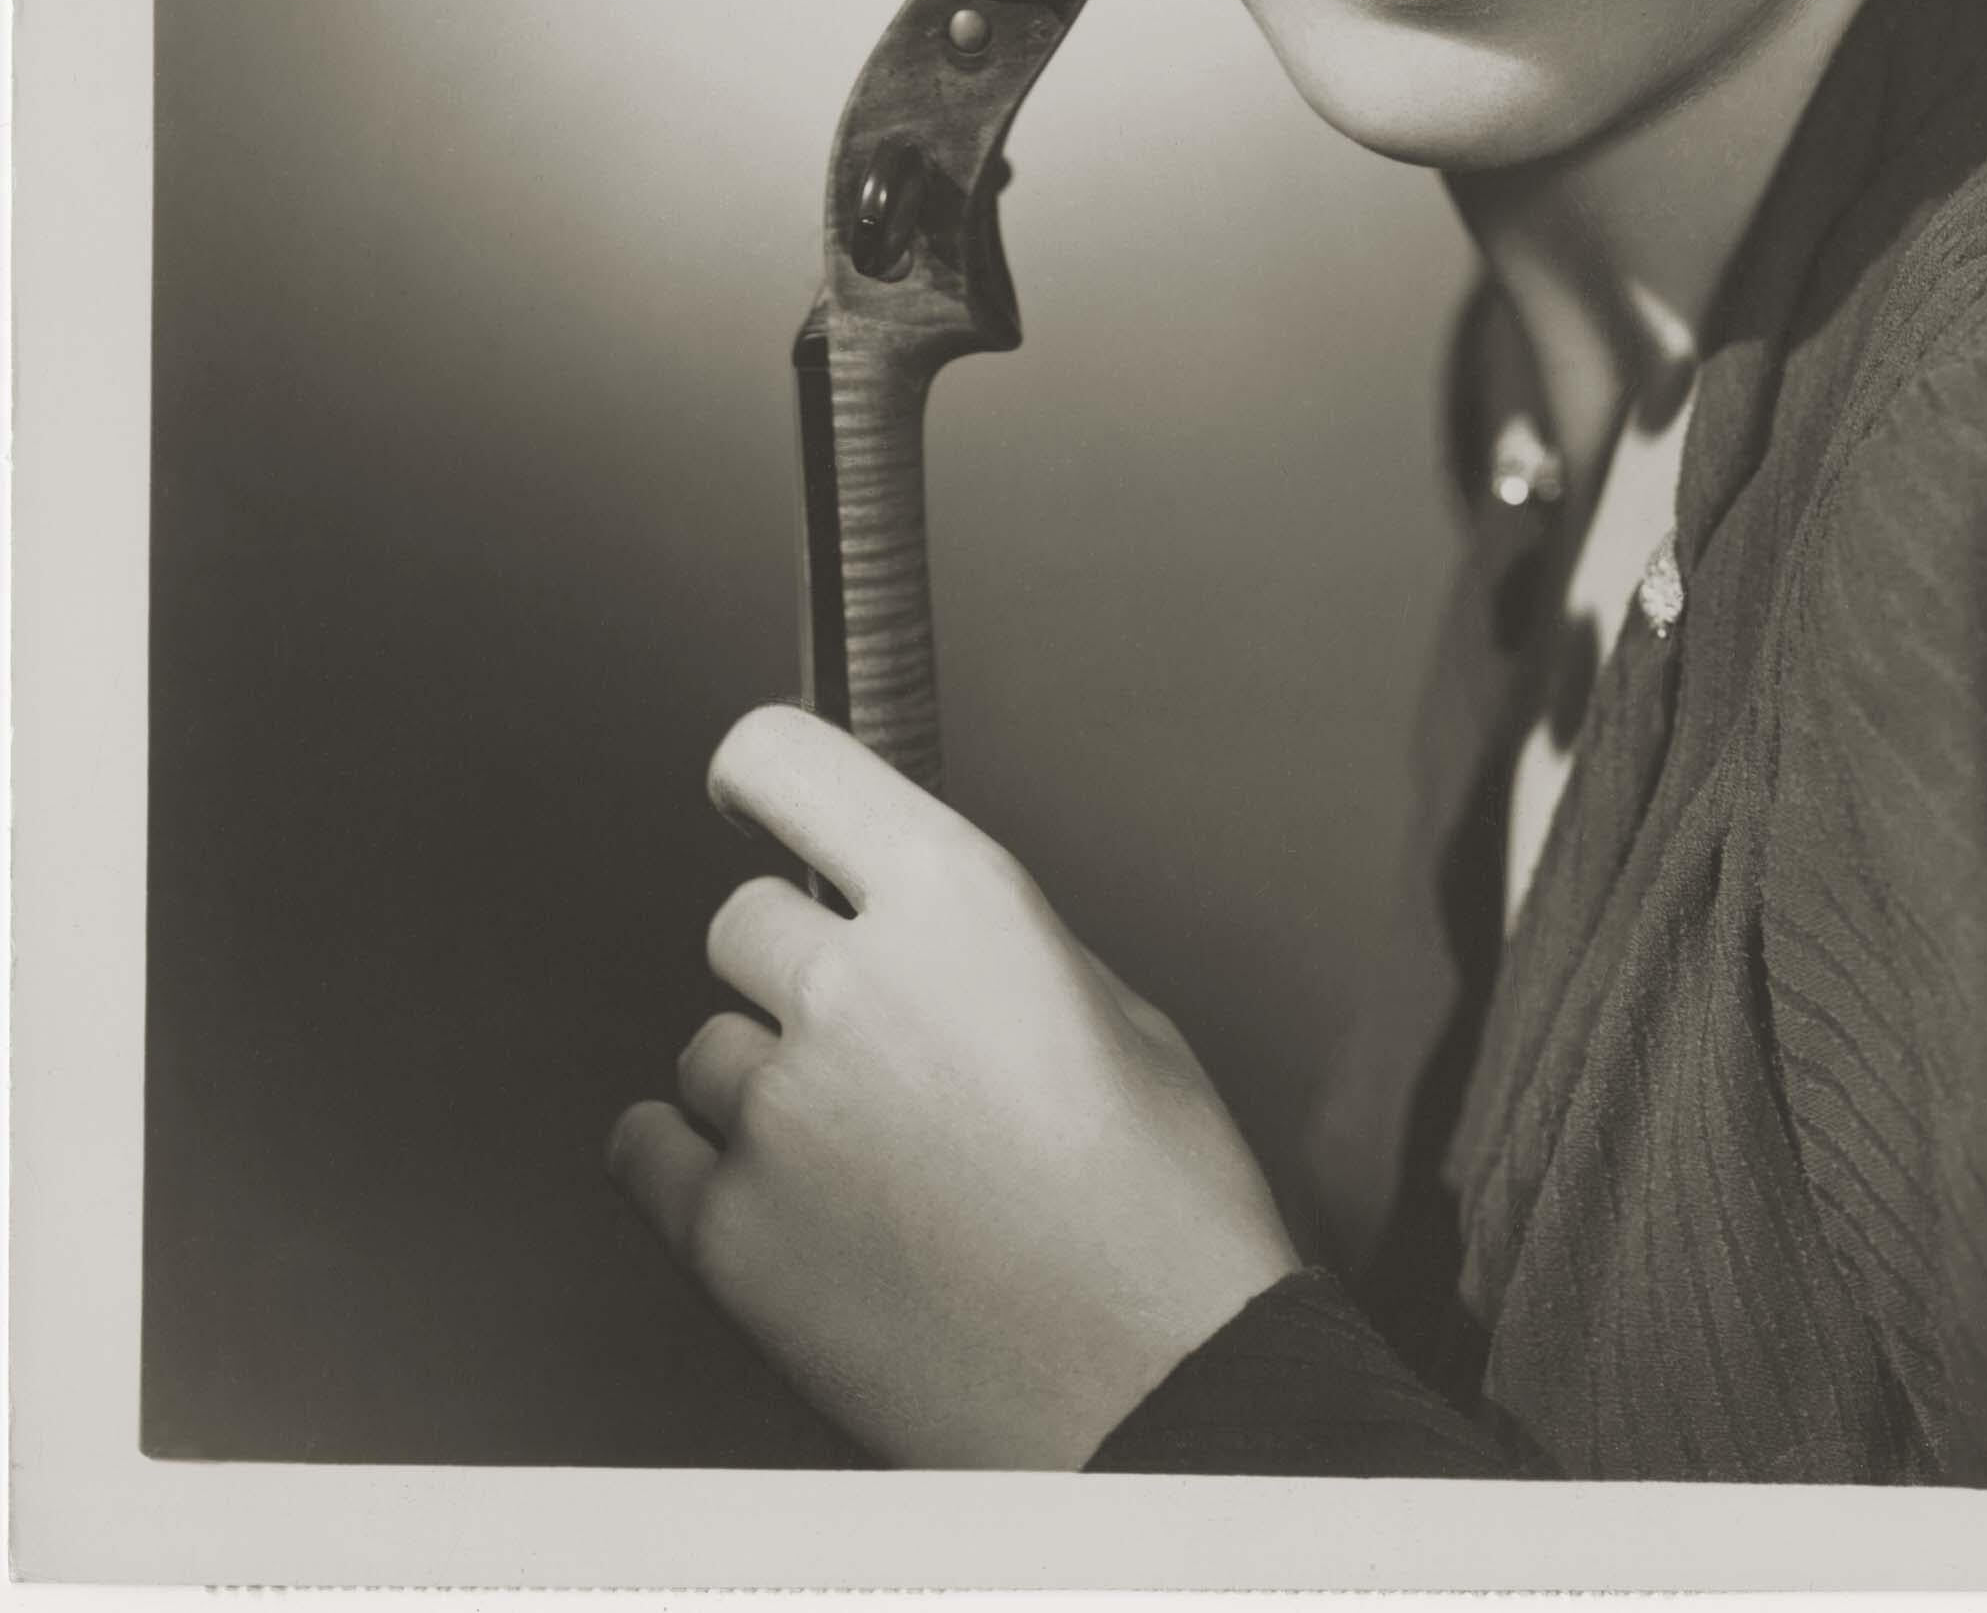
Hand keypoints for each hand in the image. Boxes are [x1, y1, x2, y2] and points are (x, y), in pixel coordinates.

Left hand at [608, 704, 1300, 1466]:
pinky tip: (783, 1205)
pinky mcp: (726, 1237)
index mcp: (961, 903)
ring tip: (863, 1163)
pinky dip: (696, 1171)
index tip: (750, 793)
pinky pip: (647, 1152)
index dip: (760, 777)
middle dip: (798, 969)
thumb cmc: (1163, 1216)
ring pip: (706, 1047)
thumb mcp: (1115, 1012)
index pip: (788, 762)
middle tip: (873, 1050)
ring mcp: (778, 1114)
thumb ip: (981, 945)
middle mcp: (852, 987)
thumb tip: (907, 935)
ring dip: (761, 1085)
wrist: (1163, 1398)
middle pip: (744, 919)